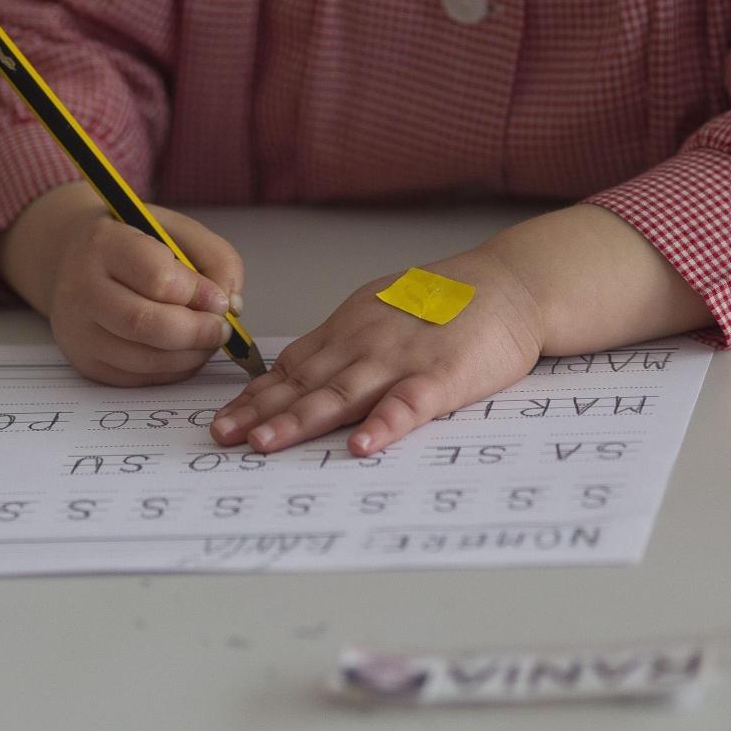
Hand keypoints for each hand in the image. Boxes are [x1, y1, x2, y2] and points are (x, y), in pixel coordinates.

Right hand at [0, 182, 244, 385]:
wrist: (75, 261)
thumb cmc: (134, 243)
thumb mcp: (177, 231)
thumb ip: (216, 259)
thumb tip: (232, 306)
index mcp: (103, 244)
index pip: (156, 277)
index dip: (198, 293)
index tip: (219, 299)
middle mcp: (81, 289)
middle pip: (145, 323)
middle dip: (196, 332)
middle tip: (221, 329)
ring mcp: (78, 331)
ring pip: (144, 358)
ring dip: (190, 355)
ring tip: (207, 340)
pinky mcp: (86, 362)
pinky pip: (139, 377)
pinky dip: (173, 369)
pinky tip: (184, 351)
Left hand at [210, 246, 544, 456]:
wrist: (509, 284)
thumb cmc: (444, 303)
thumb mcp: (379, 311)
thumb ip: (341, 343)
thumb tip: (295, 371)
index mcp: (349, 331)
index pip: (291, 369)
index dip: (254, 397)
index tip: (221, 420)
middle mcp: (364, 344)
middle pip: (304, 384)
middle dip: (260, 413)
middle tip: (222, 437)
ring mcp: (401, 360)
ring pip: (342, 394)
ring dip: (301, 420)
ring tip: (265, 444)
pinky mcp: (443, 376)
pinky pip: (409, 404)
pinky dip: (385, 424)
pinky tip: (363, 446)